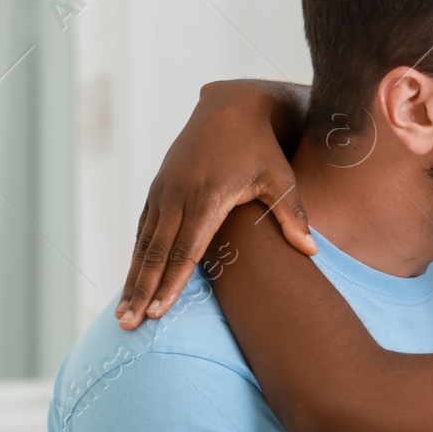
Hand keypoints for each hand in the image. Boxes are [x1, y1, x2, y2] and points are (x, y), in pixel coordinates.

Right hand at [118, 80, 313, 329]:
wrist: (230, 107)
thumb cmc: (261, 148)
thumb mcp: (281, 178)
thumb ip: (292, 215)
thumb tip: (311, 252)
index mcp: (206, 197)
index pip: (185, 251)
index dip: (171, 284)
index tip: (159, 312)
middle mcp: (178, 196)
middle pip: (156, 253)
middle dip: (141, 291)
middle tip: (128, 324)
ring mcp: (164, 191)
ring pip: (144, 243)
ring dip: (132, 279)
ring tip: (122, 313)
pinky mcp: (159, 187)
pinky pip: (143, 228)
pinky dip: (136, 256)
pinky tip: (131, 279)